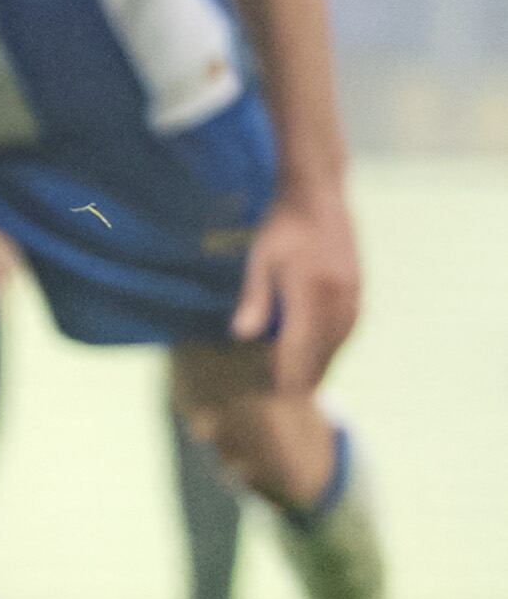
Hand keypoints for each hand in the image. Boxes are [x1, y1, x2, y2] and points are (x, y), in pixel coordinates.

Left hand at [230, 190, 359, 396]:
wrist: (318, 197)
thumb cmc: (281, 226)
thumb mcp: (259, 260)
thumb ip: (255, 300)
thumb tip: (241, 336)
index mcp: (311, 293)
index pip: (298, 347)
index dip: (287, 374)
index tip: (277, 397)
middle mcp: (338, 299)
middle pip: (322, 351)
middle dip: (306, 376)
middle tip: (292, 402)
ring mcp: (353, 294)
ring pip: (339, 342)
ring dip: (324, 364)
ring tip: (309, 385)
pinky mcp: (358, 289)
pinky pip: (348, 328)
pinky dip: (335, 346)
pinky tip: (325, 354)